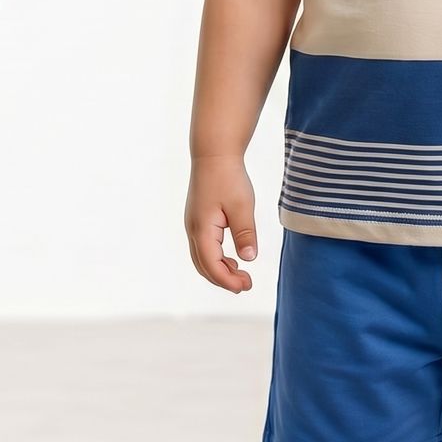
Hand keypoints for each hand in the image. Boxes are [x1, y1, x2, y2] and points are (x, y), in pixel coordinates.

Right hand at [184, 155, 259, 293]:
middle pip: (203, 266)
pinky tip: (232, 259)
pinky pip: (203, 247)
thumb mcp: (242, 206)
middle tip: (246, 285)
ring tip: (241, 275)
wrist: (214, 154)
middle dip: (223, 280)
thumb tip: (249, 259)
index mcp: (202, 229)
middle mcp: (193, 230)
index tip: (246, 286)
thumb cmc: (229, 177)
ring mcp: (193, 225)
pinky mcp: (197, 220)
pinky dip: (215, 259)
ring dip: (219, 270)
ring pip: (201, 258)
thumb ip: (245, 234)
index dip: (228, 280)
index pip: (212, 265)